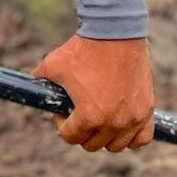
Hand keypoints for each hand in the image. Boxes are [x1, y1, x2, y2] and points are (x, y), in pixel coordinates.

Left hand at [33, 34, 154, 151]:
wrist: (115, 31)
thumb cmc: (83, 48)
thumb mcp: (52, 64)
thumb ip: (40, 80)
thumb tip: (30, 88)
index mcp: (88, 116)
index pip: (70, 137)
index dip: (61, 124)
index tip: (63, 111)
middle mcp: (112, 123)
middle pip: (92, 144)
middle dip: (82, 131)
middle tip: (80, 112)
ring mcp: (132, 118)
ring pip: (116, 145)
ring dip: (105, 137)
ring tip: (99, 118)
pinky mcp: (146, 109)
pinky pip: (142, 138)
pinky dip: (132, 137)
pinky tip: (122, 126)